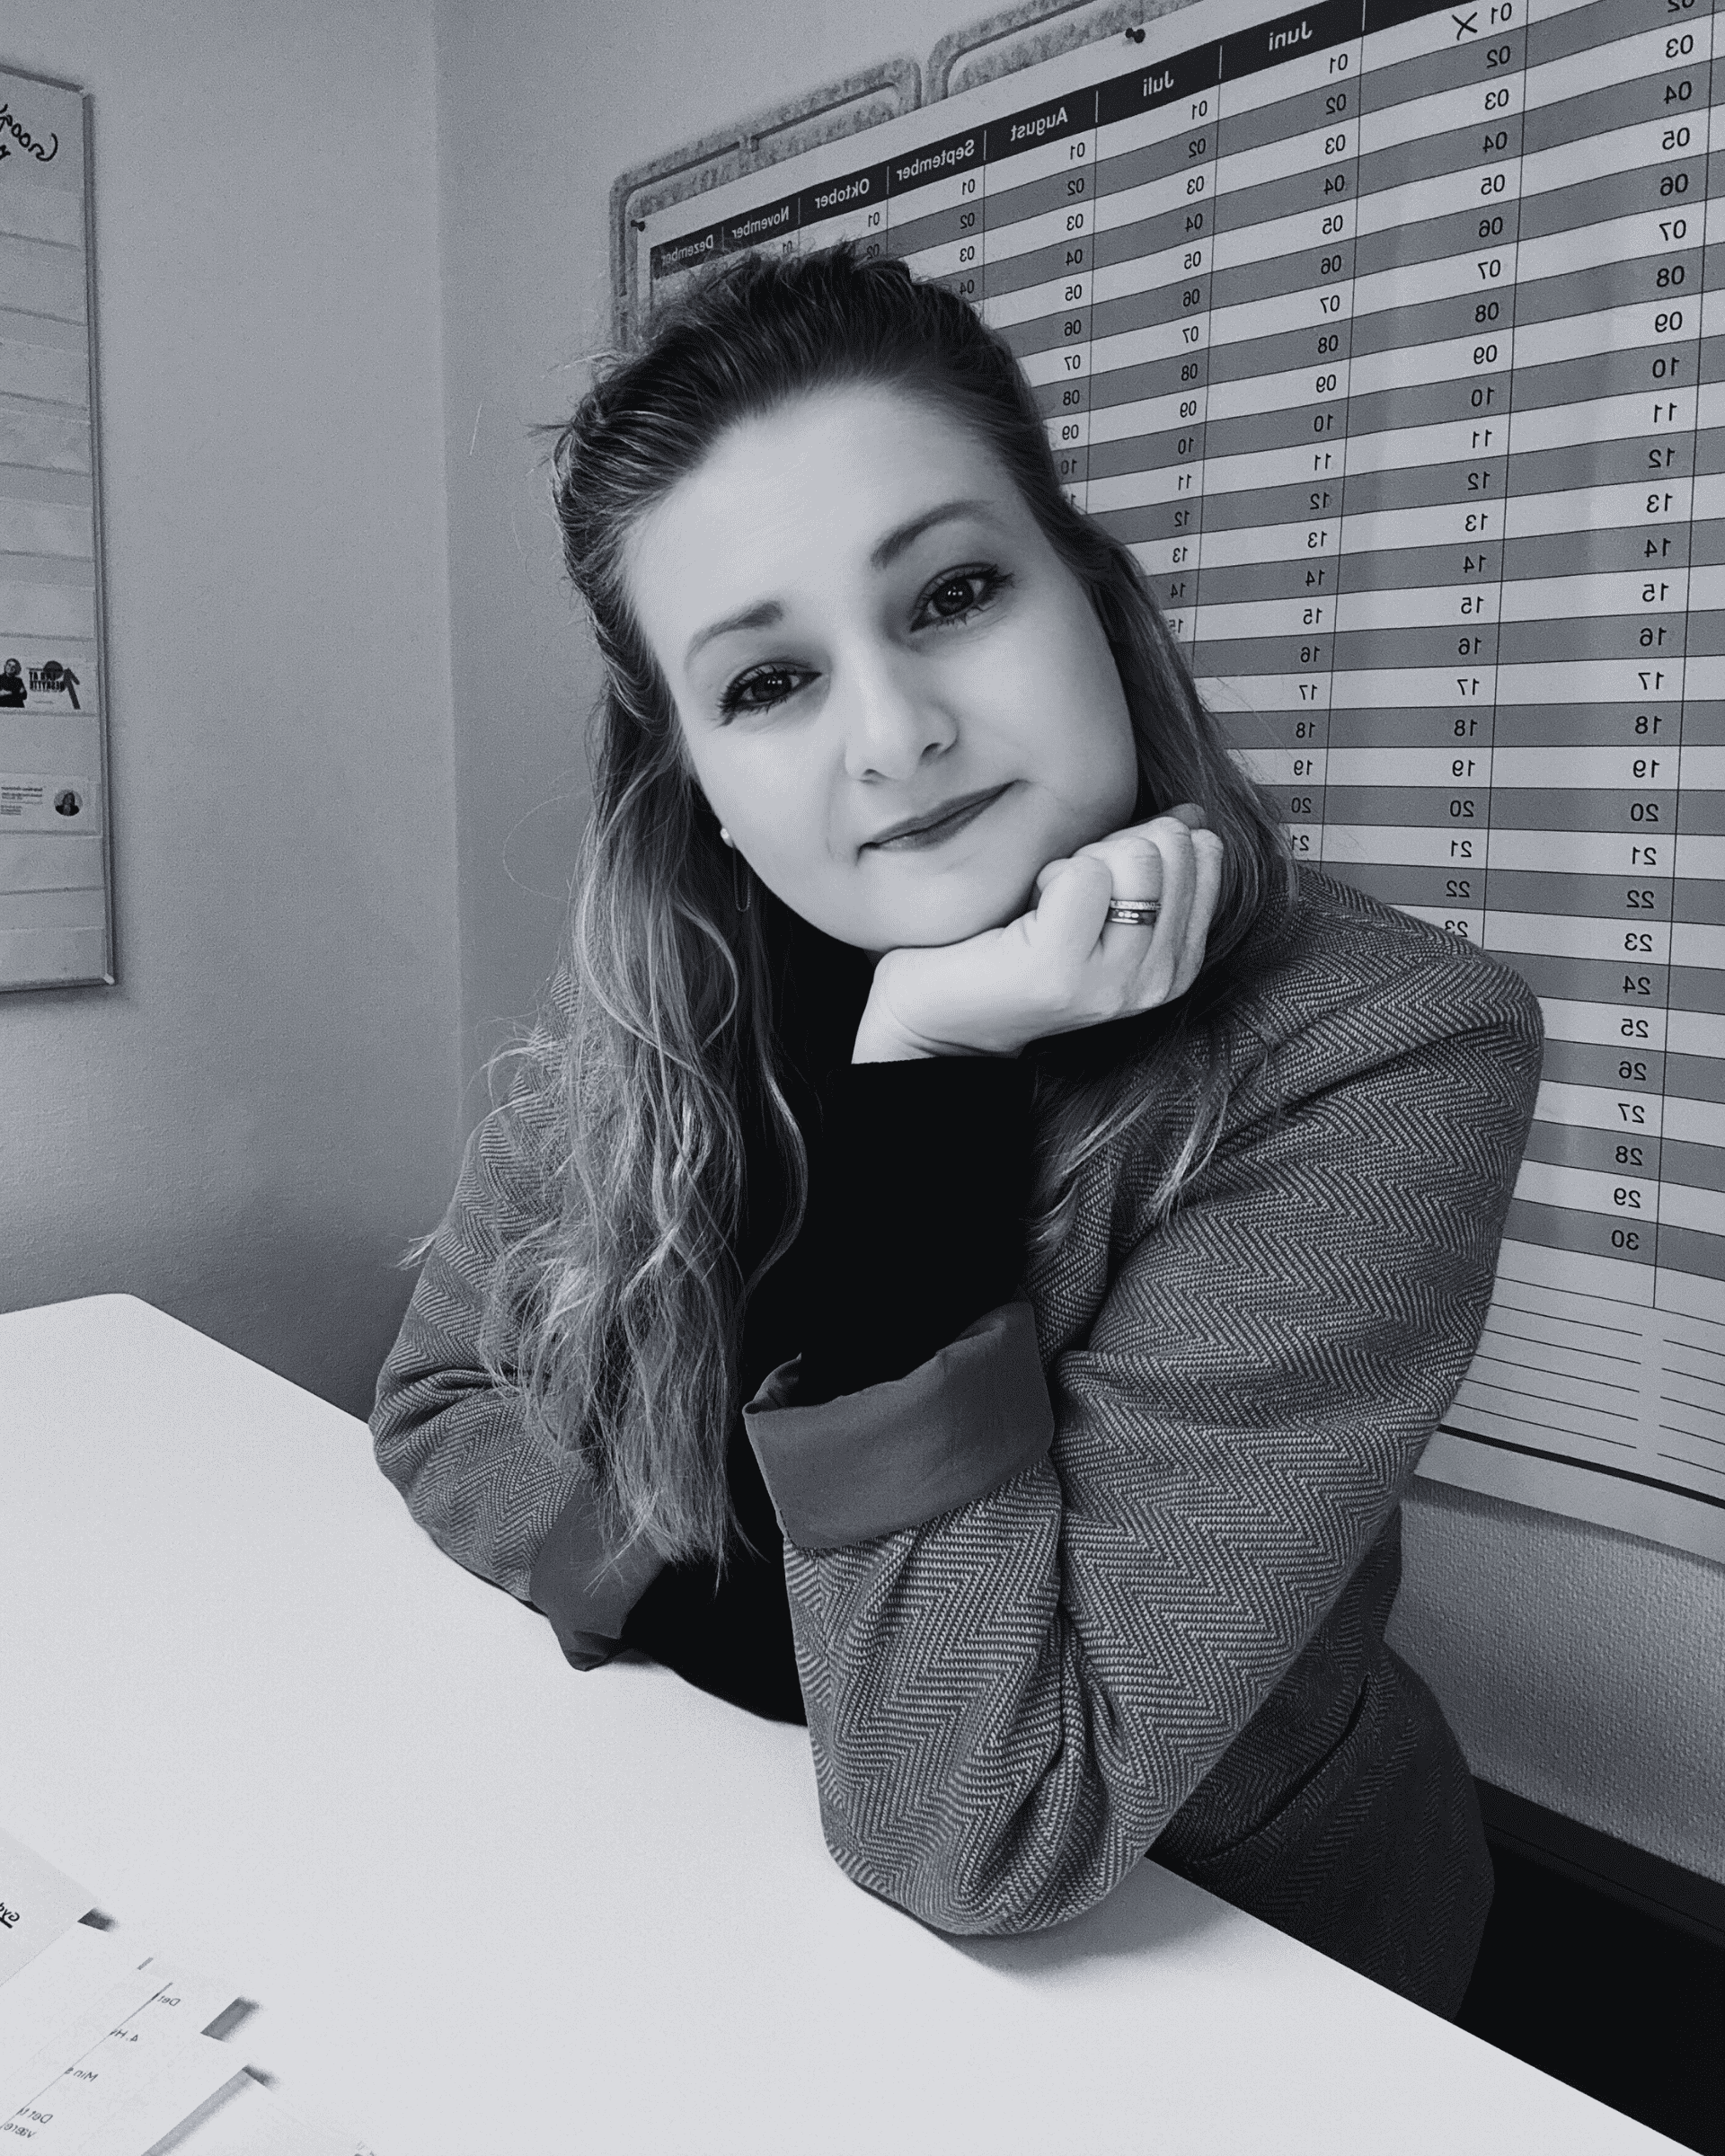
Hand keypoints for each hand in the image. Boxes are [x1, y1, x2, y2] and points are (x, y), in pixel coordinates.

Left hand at [853, 803, 1225, 1061]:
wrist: (942, 1012)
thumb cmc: (1016, 944)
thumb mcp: (1102, 901)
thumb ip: (1152, 863)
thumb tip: (1195, 814)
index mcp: (1177, 965)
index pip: (1203, 852)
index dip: (1143, 843)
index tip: (1101, 880)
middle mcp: (1156, 982)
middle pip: (1169, 848)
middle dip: (1111, 847)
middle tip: (1065, 894)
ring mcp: (1112, 984)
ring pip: (1135, 858)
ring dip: (1079, 862)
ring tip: (1047, 907)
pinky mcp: (1061, 972)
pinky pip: (1083, 875)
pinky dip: (1048, 876)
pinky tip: (1026, 916)